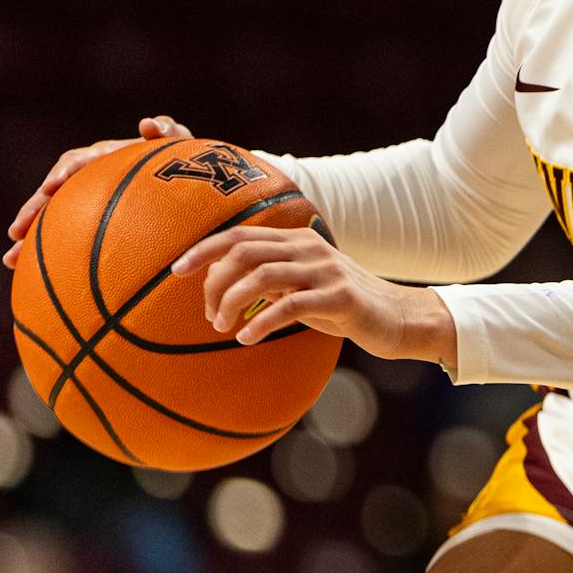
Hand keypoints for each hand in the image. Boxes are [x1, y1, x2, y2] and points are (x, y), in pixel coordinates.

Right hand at [2, 115, 192, 269]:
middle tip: (15, 233)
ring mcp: (88, 199)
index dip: (62, 174)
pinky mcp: (91, 221)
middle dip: (32, 211)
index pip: (77, 162)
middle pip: (52, 193)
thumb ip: (168, 132)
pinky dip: (51, 253)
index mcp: (106, 157)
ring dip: (31, 236)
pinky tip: (36, 275)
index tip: (50, 189)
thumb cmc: (183, 162)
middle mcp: (89, 177)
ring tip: (11, 260)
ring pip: (52, 217)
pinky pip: (66, 237)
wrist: (186, 184)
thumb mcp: (180, 145)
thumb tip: (148, 124)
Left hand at [172, 225, 456, 367]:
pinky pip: (290, 306)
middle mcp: (309, 248)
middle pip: (245, 251)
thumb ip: (266, 278)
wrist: (397, 318)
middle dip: (215, 282)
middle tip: (208, 315)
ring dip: (233, 302)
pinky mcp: (341, 296)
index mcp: (296, 240)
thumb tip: (217, 284)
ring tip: (223, 327)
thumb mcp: (300, 286)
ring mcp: (326, 270)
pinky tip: (248, 338)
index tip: (176, 270)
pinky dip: (261, 322)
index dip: (204, 249)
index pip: (240, 234)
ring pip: (263, 275)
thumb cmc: (340, 305)